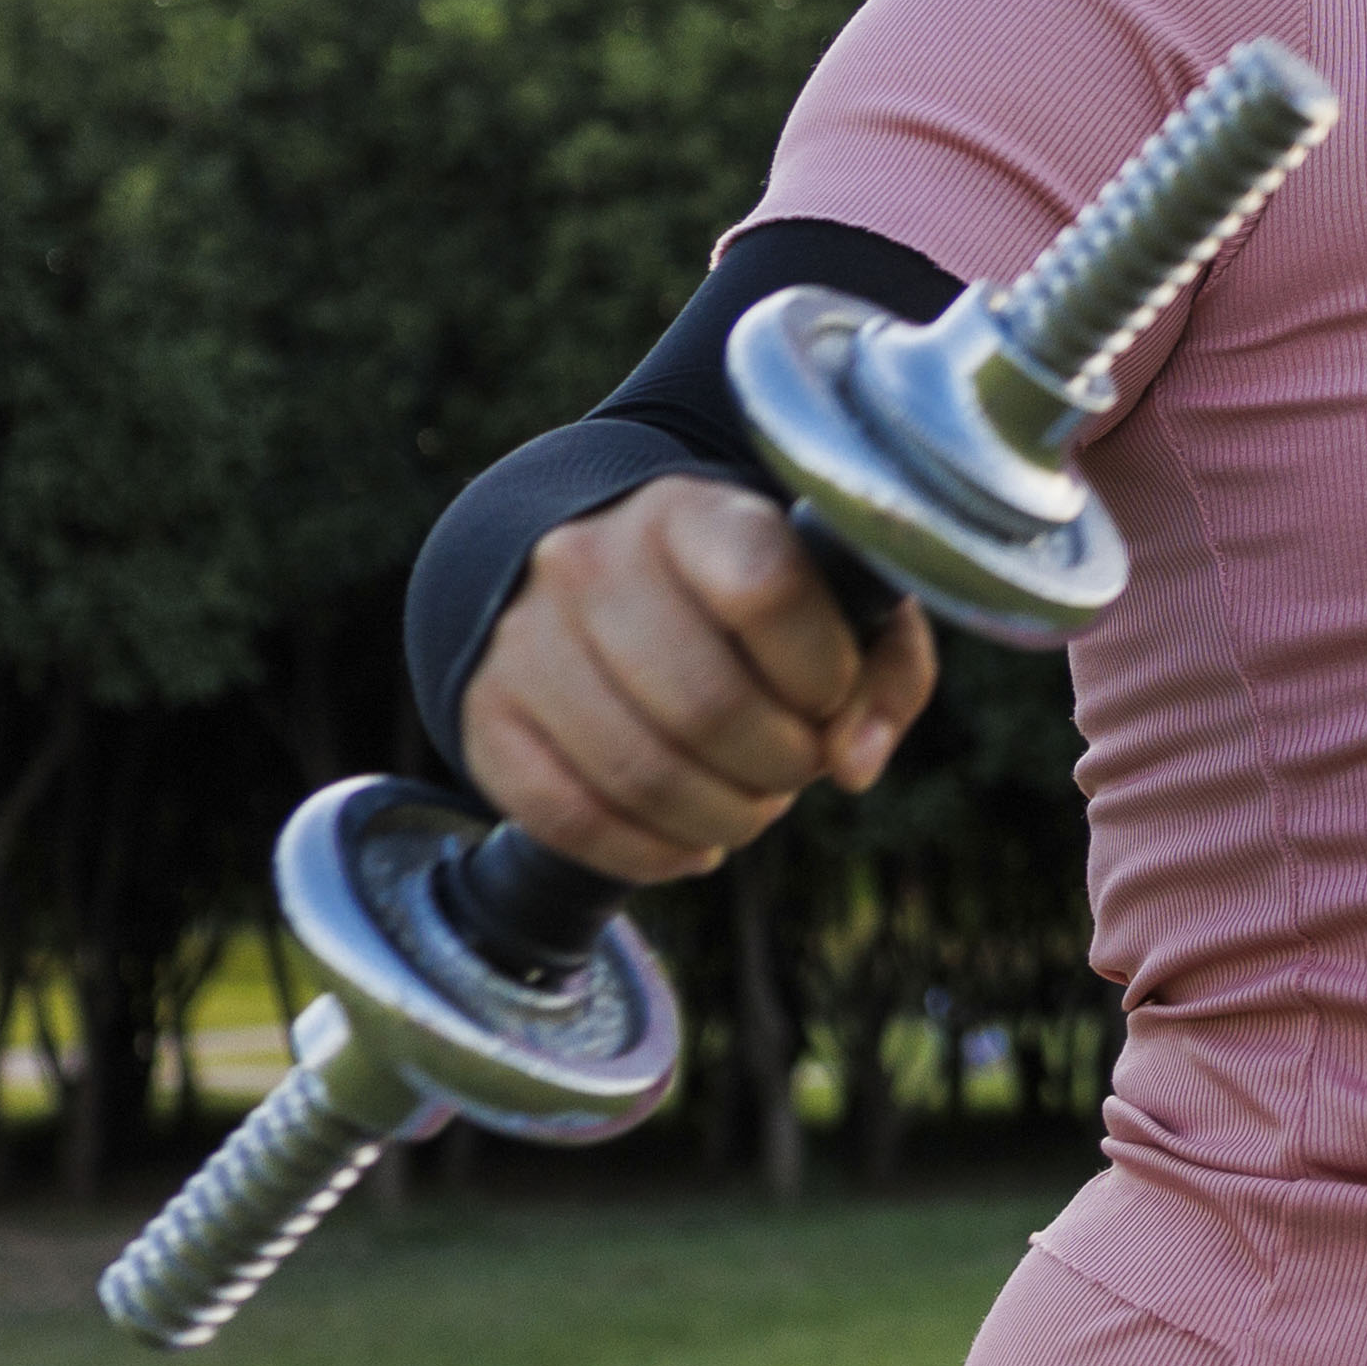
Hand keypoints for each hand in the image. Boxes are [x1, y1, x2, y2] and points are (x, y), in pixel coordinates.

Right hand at [462, 478, 938, 885]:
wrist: (575, 569)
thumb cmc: (733, 597)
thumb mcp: (829, 598)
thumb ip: (882, 670)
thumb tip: (854, 762)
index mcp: (690, 513)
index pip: (766, 591)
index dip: (822, 673)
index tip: (829, 696)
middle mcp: (590, 562)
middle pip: (708, 705)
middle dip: (779, 766)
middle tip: (793, 767)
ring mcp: (523, 639)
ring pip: (642, 775)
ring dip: (723, 817)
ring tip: (746, 802)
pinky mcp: (484, 715)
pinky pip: (572, 819)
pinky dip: (649, 852)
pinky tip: (688, 839)